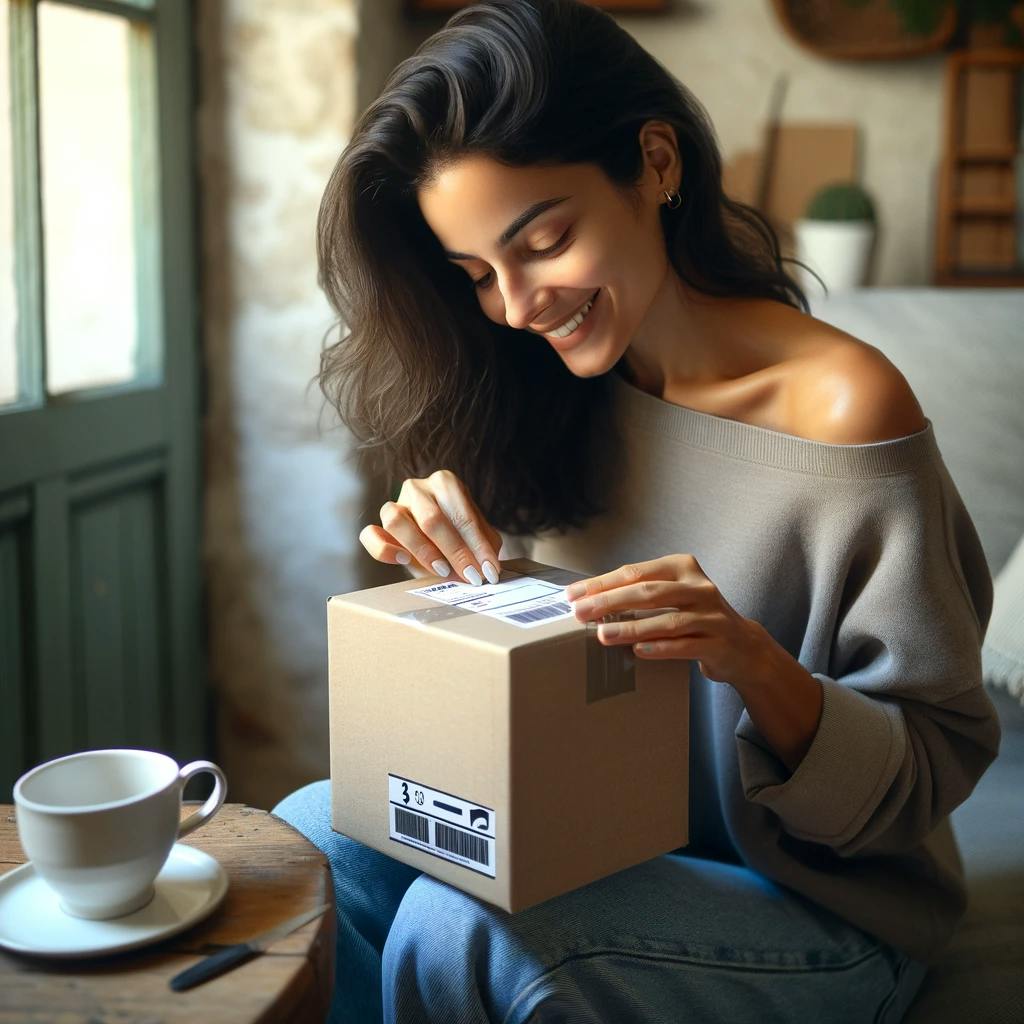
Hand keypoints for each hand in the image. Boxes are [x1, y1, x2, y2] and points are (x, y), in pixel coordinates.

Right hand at [358, 469, 502, 585]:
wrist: (441, 542)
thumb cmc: (462, 535)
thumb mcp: (479, 536)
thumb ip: (483, 547)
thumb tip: (486, 568)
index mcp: (445, 483)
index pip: (463, 515)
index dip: (478, 546)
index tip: (489, 571)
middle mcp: (417, 488)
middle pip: (431, 518)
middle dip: (455, 551)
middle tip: (470, 576)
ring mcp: (394, 505)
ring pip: (396, 520)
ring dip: (422, 549)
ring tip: (442, 570)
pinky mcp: (378, 526)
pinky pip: (370, 535)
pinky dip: (384, 550)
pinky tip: (403, 560)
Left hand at [564, 554, 765, 685]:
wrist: (743, 647)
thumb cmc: (696, 617)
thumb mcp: (672, 595)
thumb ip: (640, 593)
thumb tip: (590, 600)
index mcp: (683, 567)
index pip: (635, 572)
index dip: (602, 583)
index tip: (573, 595)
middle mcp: (700, 587)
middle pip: (648, 592)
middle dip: (610, 602)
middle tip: (580, 613)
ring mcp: (712, 615)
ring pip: (667, 620)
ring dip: (632, 628)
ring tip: (603, 635)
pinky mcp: (719, 643)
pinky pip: (686, 645)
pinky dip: (661, 648)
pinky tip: (638, 651)